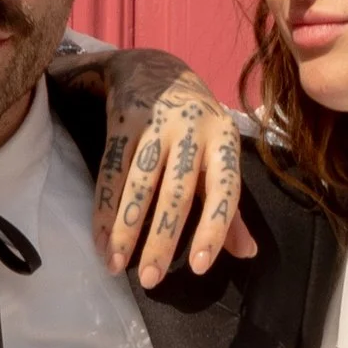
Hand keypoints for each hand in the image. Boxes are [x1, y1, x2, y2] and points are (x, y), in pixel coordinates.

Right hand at [88, 52, 259, 285]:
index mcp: (224, 139)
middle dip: (162, 240)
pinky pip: (111, 171)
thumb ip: (230, 208)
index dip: (214, 228)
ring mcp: (156, 122)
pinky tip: (100, 239)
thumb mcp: (218, 158)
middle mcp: (193, 129)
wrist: (153, 66)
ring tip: (117, 266)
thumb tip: (247, 253)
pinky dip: (104, 209)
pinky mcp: (123, 119)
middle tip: (151, 281)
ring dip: (126, 229)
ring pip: (140, 184)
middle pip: (177, 193)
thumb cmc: (193, 126)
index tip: (199, 267)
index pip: (225, 189)